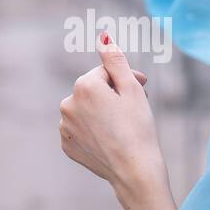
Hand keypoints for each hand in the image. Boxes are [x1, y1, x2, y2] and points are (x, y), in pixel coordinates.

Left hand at [59, 35, 164, 197]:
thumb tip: (103, 37)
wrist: (134, 171)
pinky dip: (94, 130)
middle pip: (94, 90)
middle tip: (135, 108)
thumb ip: (115, 60)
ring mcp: (65, 127)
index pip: (106, 73)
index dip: (126, 80)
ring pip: (86, 110)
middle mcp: (67, 104)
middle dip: (113, 94)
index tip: (144, 89)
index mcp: (83, 86)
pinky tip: (110, 139)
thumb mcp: (132, 89)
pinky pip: (80, 129)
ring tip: (123, 127)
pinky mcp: (67, 146)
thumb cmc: (138, 128)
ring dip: (102, 111)